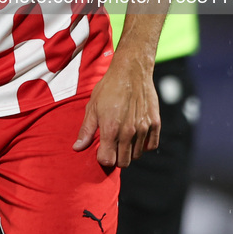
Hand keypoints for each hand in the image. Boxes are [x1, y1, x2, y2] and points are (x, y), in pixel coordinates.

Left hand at [73, 51, 159, 167]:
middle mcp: (128, 132)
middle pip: (123, 162)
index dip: (102, 157)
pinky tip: (136, 135)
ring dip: (130, 151)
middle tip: (112, 145)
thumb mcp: (92, 107)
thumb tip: (77, 148)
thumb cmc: (109, 87)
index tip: (101, 149)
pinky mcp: (155, 123)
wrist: (131, 71)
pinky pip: (151, 146)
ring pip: (137, 155)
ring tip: (123, 137)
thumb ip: (86, 130)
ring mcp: (143, 128)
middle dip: (116, 157)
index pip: (107, 161)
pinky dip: (144, 145)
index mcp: (110, 129)